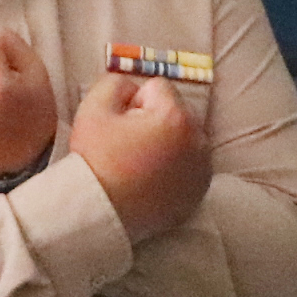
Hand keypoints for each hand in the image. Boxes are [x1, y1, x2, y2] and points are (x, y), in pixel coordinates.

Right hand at [67, 73, 211, 240]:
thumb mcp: (93, 109)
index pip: (157, 88)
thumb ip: (115, 83)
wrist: (100, 213)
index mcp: (175, 116)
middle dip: (155, 121)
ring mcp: (202, 167)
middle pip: (176, 111)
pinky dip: (177, 166)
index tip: (121, 128)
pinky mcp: (200, 189)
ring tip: (141, 164)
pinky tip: (153, 179)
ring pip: (185, 136)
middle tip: (130, 147)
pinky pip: (191, 164)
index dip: (132, 104)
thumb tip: (133, 89)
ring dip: (168, 142)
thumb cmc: (96, 160)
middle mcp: (198, 139)